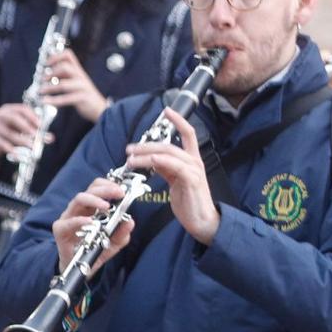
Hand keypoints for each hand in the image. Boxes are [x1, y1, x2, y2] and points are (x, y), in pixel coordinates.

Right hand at [0, 102, 44, 162]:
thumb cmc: (10, 133)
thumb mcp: (21, 129)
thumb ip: (34, 131)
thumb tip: (50, 137)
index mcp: (8, 109)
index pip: (21, 109)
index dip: (32, 116)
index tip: (41, 125)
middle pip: (13, 118)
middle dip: (27, 127)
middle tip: (36, 135)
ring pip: (9, 132)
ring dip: (22, 140)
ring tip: (31, 147)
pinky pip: (1, 143)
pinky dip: (11, 149)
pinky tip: (18, 154)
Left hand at [41, 49, 109, 122]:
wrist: (100, 108)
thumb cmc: (84, 94)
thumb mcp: (75, 81)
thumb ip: (64, 75)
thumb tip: (48, 72)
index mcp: (78, 70)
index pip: (68, 55)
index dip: (56, 56)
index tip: (45, 62)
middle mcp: (80, 76)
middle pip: (65, 67)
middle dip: (51, 72)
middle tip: (42, 78)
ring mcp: (82, 87)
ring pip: (64, 84)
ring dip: (50, 87)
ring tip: (40, 90)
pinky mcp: (83, 98)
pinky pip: (67, 98)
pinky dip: (54, 100)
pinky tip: (46, 101)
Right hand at [51, 177, 134, 275]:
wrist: (81, 268)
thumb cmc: (95, 249)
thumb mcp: (114, 242)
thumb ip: (122, 232)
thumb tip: (130, 221)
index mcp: (91, 208)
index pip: (97, 188)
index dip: (109, 185)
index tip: (122, 191)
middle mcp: (79, 209)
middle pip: (89, 190)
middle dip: (105, 189)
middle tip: (118, 194)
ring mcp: (68, 218)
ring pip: (78, 199)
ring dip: (94, 200)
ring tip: (106, 207)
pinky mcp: (61, 230)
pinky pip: (68, 222)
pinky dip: (79, 220)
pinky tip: (90, 222)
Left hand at [124, 109, 219, 245]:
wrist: (202, 222)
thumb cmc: (189, 202)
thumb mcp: (174, 181)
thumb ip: (166, 169)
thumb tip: (152, 160)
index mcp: (191, 160)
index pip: (188, 134)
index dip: (178, 120)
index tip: (167, 110)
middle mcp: (194, 162)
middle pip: (168, 145)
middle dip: (146, 145)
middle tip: (129, 149)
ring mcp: (194, 170)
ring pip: (168, 153)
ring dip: (146, 154)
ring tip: (130, 159)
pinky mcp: (191, 180)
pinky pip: (174, 166)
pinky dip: (159, 162)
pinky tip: (148, 162)